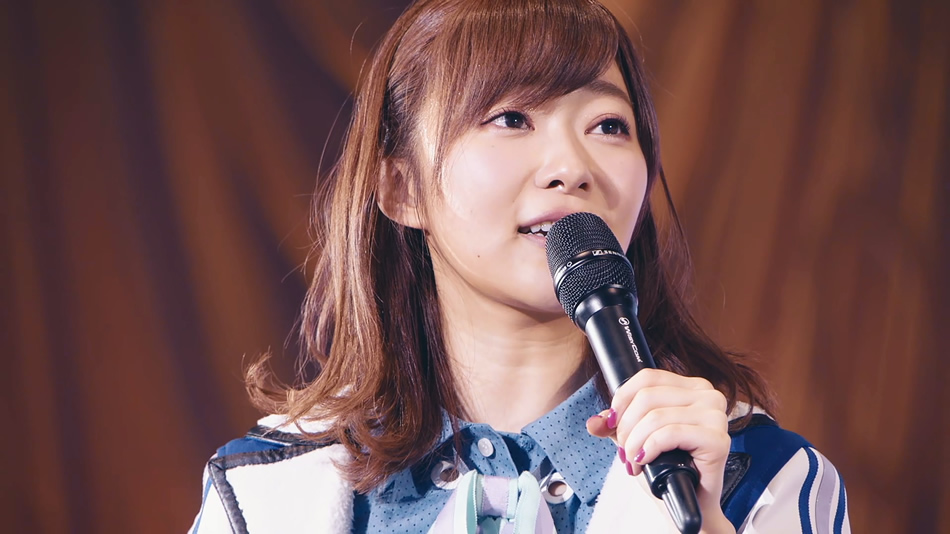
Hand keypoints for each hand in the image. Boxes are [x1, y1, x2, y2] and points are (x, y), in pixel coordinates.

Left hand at [586, 369, 735, 533]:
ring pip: (656, 416)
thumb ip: (615, 426)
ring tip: (633, 462)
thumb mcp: (636, 438)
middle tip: (625, 452)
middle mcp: (708, 396)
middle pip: (648, 396)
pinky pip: (670, 434)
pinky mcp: (718, 440)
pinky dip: (650, 448)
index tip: (612, 423)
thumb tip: (593, 422)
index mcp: (691, 387)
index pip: (647, 377)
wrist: (692, 504)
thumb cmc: (668, 469)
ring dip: (635, 443)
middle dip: (627, 427)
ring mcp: (716, 416)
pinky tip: (644, 460)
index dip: (622, 399)